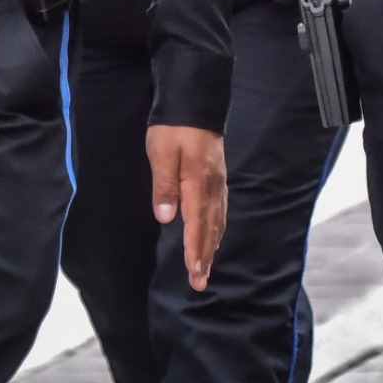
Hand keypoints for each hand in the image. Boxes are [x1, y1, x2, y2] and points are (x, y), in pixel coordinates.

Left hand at [145, 124, 227, 289]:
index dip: (195, 250)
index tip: (194, 273)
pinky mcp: (217, 176)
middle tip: (201, 282)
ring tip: (207, 266)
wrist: (195, 100)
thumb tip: (167, 217)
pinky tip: (214, 233)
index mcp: (198, 183)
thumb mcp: (162, 152)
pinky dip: (216, 227)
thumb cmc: (174, 127)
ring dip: (211, 245)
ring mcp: (218, 182)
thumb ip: (164, 184)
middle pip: (210, 228)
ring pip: (217, 220)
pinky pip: (220, 209)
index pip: (196, 224)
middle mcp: (212, 187)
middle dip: (204, 256)